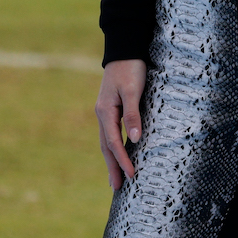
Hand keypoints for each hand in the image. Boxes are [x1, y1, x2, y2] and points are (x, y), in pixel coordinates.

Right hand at [95, 59, 146, 189]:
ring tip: (115, 178)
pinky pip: (111, 133)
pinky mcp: (112, 108)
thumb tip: (134, 140)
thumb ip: (132, 114)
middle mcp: (102, 114)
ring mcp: (105, 111)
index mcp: (105, 112)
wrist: (125, 48)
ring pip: (107, 141)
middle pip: (106, 147)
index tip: (131, 176)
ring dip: (111, 160)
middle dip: (112, 167)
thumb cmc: (130, 68)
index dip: (123, 161)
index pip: (114, 144)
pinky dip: (113, 147)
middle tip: (117, 188)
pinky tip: (118, 152)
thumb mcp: (132, 90)